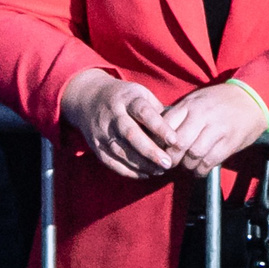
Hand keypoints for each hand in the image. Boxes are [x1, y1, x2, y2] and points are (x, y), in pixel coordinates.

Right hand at [59, 72, 178, 179]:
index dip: (159, 126)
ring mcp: (102, 131)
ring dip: (142, 164)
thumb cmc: (125, 98)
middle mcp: (113, 114)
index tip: (174, 140)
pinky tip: (145, 174)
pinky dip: (129, 171)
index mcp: (127, 98)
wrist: (88, 98)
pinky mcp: (96, 146)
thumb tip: (180, 128)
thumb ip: (158, 110)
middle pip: (131, 134)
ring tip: (160, 170)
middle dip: (150, 151)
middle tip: (168, 163)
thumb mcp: (141, 94)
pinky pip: (112, 162)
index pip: (144, 112)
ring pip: (121, 151)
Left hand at [155, 82, 268, 173]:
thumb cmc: (220, 101)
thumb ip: (181, 114)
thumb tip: (160, 134)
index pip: (166, 125)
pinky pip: (209, 162)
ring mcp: (217, 129)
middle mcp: (202, 115)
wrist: (252, 98)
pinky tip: (199, 169)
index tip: (159, 149)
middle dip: (172, 158)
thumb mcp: (198, 99)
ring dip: (187, 165)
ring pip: (193, 155)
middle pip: (178, 143)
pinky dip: (201, 170)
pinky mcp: (229, 143)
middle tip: (171, 163)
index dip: (159, 141)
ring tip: (186, 165)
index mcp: (191, 104)